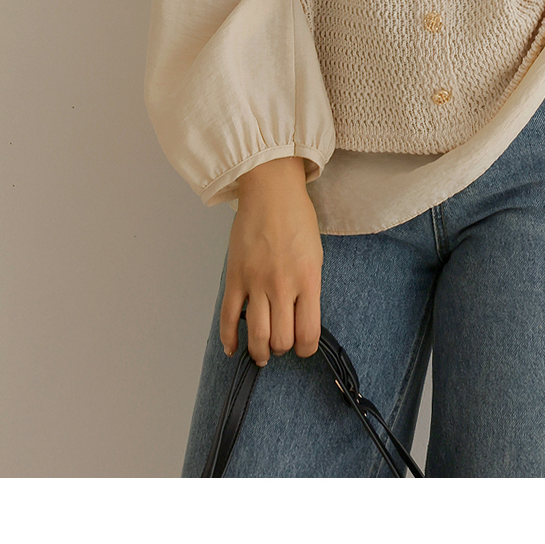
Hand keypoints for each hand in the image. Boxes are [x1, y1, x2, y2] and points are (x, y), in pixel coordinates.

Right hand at [221, 161, 322, 366]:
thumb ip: (309, 289)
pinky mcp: (234, 277)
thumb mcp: (315, 256)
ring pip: (256, 334)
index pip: (308, 334)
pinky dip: (229, 338)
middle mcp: (282, 285)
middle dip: (282, 348)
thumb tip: (299, 319)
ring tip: (261, 352)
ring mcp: (256, 282)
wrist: (271, 191)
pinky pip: (228, 317)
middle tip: (281, 344)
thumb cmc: (297, 219)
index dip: (306, 349)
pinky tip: (233, 348)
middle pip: (281, 340)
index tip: (303, 347)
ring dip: (259, 350)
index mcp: (308, 280)